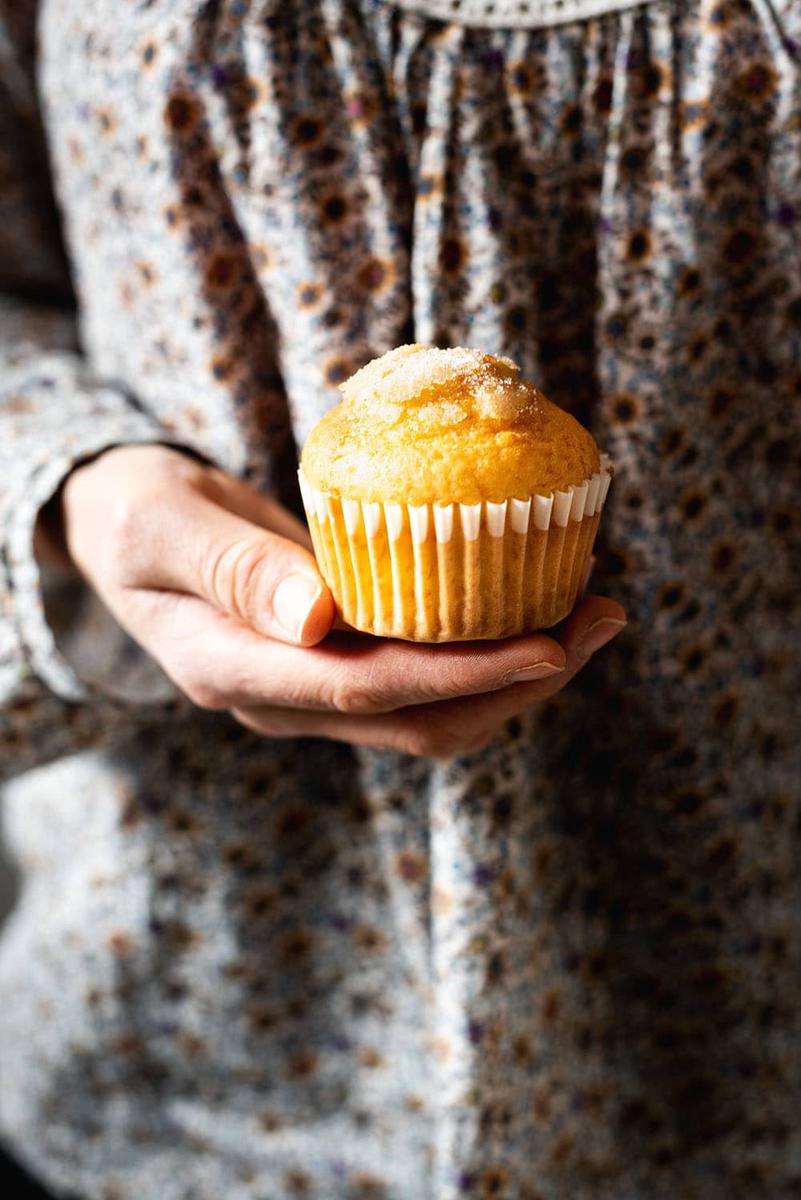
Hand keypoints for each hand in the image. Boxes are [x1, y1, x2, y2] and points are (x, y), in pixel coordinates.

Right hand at [60, 444, 625, 757]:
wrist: (116, 529)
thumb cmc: (130, 512)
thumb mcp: (160, 523)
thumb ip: (230, 568)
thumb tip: (319, 618)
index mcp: (235, 672)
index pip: (364, 690)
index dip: (463, 676)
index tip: (550, 645)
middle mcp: (283, 698)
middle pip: (419, 719)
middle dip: (518, 684)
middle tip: (601, 621)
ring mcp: (310, 689)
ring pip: (432, 711)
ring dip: (517, 677)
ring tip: (593, 617)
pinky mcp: (335, 662)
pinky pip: (423, 676)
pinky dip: (485, 652)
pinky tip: (534, 609)